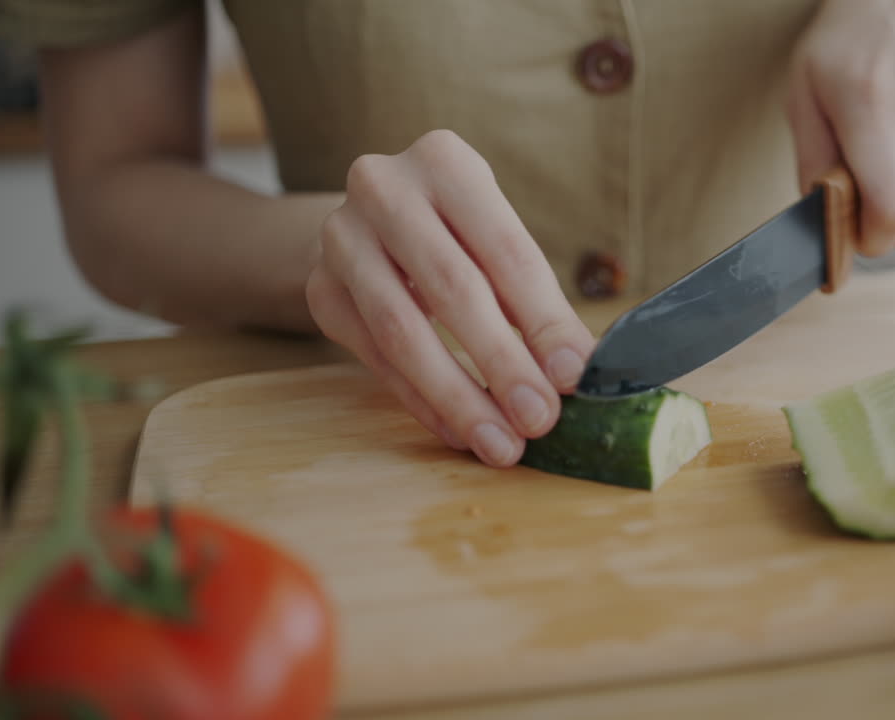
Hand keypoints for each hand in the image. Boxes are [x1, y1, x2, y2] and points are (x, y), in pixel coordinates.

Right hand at [305, 130, 595, 466]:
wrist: (369, 223)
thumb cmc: (458, 234)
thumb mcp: (499, 245)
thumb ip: (537, 304)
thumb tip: (575, 372)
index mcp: (446, 162)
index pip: (507, 251)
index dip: (543, 319)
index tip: (572, 377)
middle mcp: (383, 188)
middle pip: (452, 288)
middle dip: (502, 363)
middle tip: (539, 419)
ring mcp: (341, 238)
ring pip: (402, 330)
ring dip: (458, 396)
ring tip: (501, 443)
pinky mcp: (319, 290)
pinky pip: (375, 358)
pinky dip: (422, 401)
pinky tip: (459, 432)